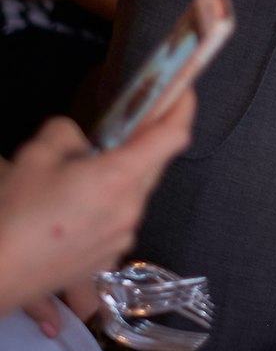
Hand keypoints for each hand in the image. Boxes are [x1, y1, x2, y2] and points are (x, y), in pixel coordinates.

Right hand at [0, 90, 195, 324]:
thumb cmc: (15, 214)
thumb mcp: (36, 155)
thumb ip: (69, 134)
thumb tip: (83, 144)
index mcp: (119, 178)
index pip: (172, 137)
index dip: (181, 108)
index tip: (183, 90)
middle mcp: (130, 209)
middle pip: (156, 164)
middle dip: (150, 139)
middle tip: (133, 121)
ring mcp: (122, 239)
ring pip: (136, 193)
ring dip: (125, 175)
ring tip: (89, 171)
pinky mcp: (107, 260)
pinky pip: (119, 219)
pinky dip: (110, 204)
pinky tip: (77, 206)